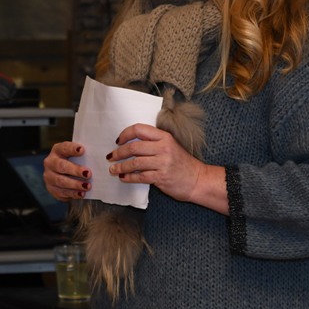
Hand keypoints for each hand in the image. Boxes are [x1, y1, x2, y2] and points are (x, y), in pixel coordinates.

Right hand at [43, 141, 91, 200]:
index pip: (63, 148)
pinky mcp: (51, 189)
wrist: (63, 174)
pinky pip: (61, 192)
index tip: (82, 150)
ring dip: (75, 184)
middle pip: (61, 166)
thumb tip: (102, 156)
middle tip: (88, 174)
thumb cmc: (74, 162)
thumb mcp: (76, 155)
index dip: (72, 149)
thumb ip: (84, 155)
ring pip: (61, 181)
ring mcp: (49, 176)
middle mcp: (50, 162)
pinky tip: (81, 194)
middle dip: (75, 170)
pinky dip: (72, 194)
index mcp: (57, 150)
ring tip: (87, 186)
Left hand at [107, 124, 224, 211]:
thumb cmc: (181, 163)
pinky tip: (123, 178)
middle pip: (134, 147)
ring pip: (134, 163)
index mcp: (164, 137)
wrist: (198, 180)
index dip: (125, 134)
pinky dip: (129, 177)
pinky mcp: (161, 177)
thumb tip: (129, 143)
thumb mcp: (170, 146)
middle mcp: (163, 147)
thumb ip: (153, 142)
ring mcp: (163, 163)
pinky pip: (140, 177)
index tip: (118, 141)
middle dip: (119, 153)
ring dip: (120, 167)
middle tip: (111, 157)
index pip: (139, 129)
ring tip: (113, 169)